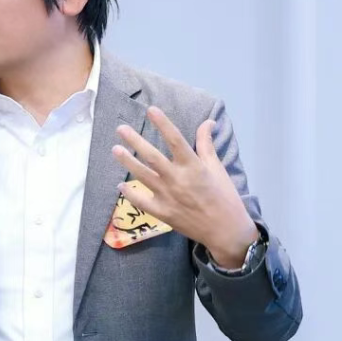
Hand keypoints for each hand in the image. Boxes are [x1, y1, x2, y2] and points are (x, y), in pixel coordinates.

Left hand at [112, 106, 257, 267]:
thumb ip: (207, 144)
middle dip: (135, 141)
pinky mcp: (163, 213)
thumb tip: (208, 122)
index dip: (163, 124)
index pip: (175, 140)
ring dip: (128, 162)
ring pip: (142, 176)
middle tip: (121, 128)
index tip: (151, 110)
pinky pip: (141, 202)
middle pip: (152, 156)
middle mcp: (178, 179)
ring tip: (115, 149)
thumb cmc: (224, 196)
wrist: (226, 230)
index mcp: (193, 166)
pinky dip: (130, 193)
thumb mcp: (217, 168)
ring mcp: (168, 197)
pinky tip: (120, 185)